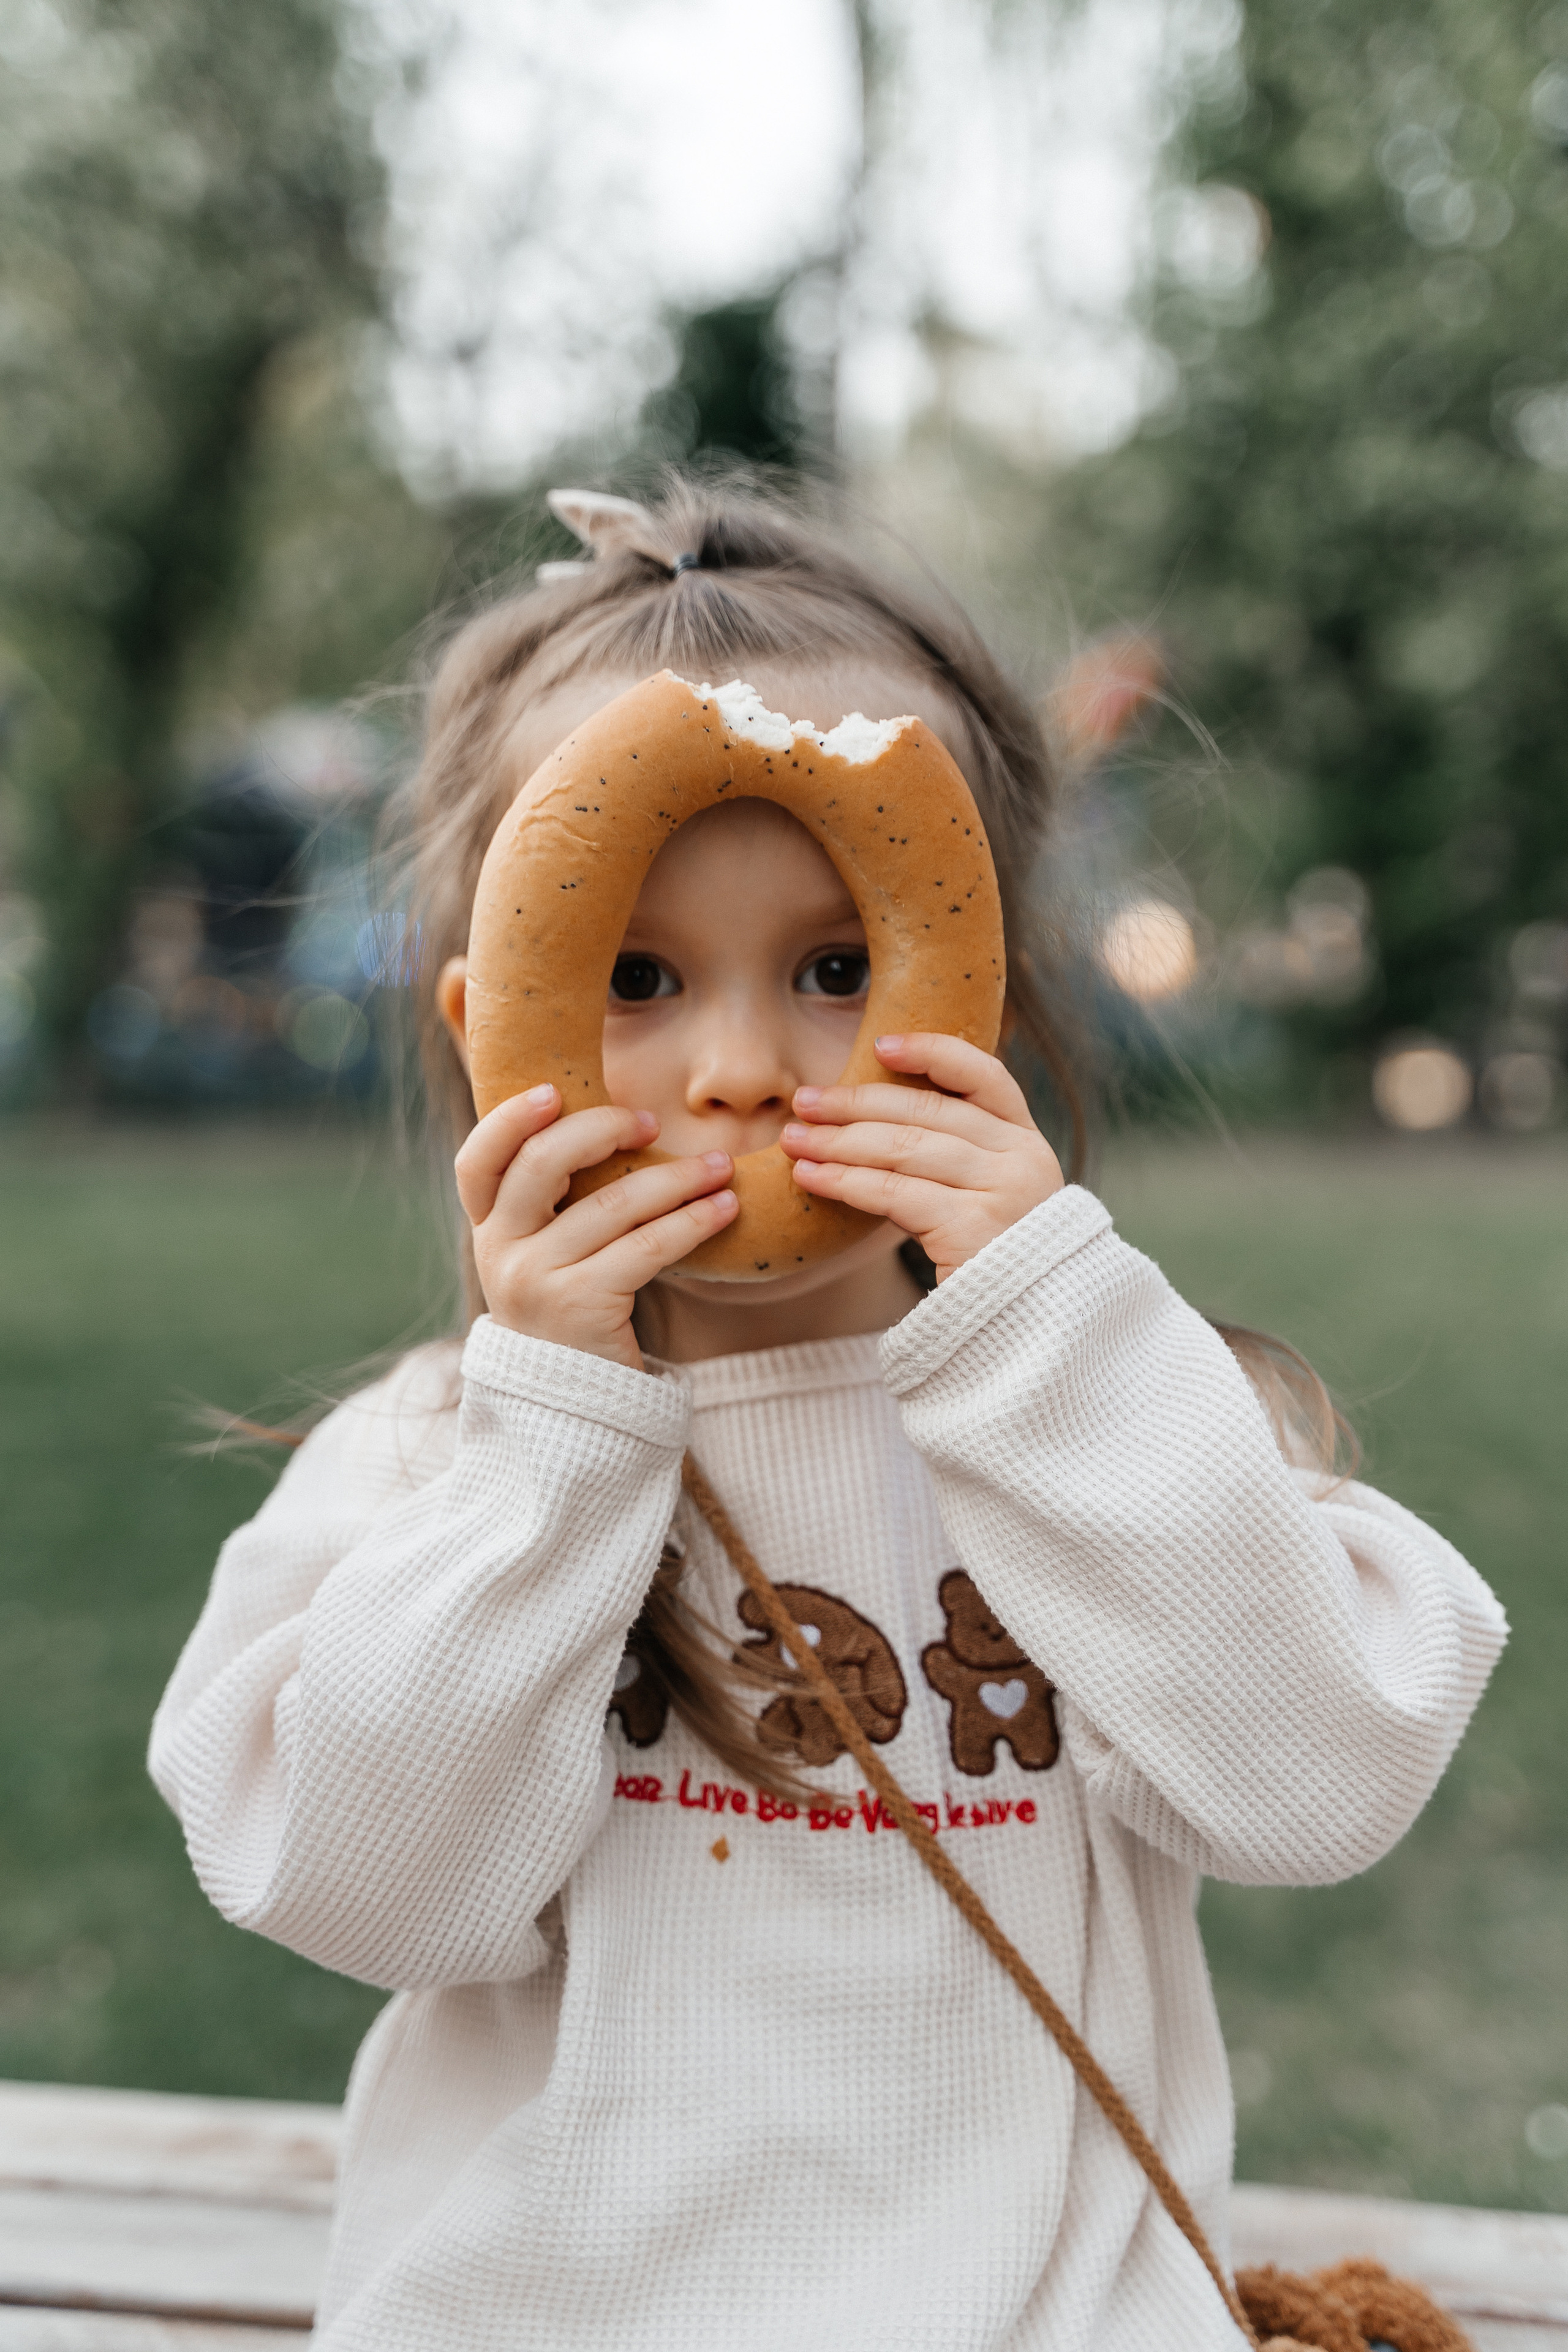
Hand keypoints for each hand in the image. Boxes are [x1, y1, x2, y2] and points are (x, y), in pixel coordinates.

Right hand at [454, 1086, 737, 1368]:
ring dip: (676, 1178)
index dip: (508, 1119)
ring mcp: (537, 1281)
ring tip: (721, 1166)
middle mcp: (500, 1253)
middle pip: (539, 1165)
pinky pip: (647, 1246)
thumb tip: (597, 1125)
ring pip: (612, 1204)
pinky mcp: (583, 1307)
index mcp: (487, 1232)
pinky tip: (725, 1209)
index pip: (476, 1162)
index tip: (552, 1090)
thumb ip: (551, 1205)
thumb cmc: (571, 1314)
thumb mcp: (543, 1258)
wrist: (573, 1409)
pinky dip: (693, 1221)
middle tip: (650, 1122)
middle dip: (600, 1129)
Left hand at [779, 1033, 1063, 1282]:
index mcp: (1026, 1140)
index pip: (985, 1076)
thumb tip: (871, 1118)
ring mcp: (1003, 1192)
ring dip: (839, 1142)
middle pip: (928, 1112)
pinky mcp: (974, 1230)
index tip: (880, 1045)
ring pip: (905, 1150)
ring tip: (795, 1140)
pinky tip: (813, 1178)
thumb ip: (956, 1153)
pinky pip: (895, 1194)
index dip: (932, 1051)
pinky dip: (846, 1181)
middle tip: (803, 1102)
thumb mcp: (989, 1194)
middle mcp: (1023, 1159)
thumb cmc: (993, 1259)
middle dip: (857, 1103)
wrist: (1029, 1330)